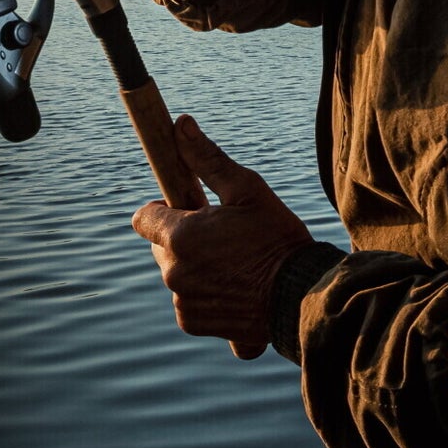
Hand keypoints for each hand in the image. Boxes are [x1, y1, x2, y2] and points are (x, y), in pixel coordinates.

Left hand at [132, 115, 313, 352]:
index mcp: (180, 236)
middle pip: (161, 246)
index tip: (189, 208)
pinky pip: (188, 301)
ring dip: (194, 266)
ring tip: (234, 262)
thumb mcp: (247, 189)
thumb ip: (207, 159)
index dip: (164, 209)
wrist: (303, 297)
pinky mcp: (194, 323)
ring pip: (176, 273)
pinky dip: (204, 293)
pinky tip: (235, 286)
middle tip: (221, 235)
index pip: (143, 217)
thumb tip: (180, 124)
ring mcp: (183, 301)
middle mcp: (174, 272)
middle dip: (183, 237)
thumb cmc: (277, 238)